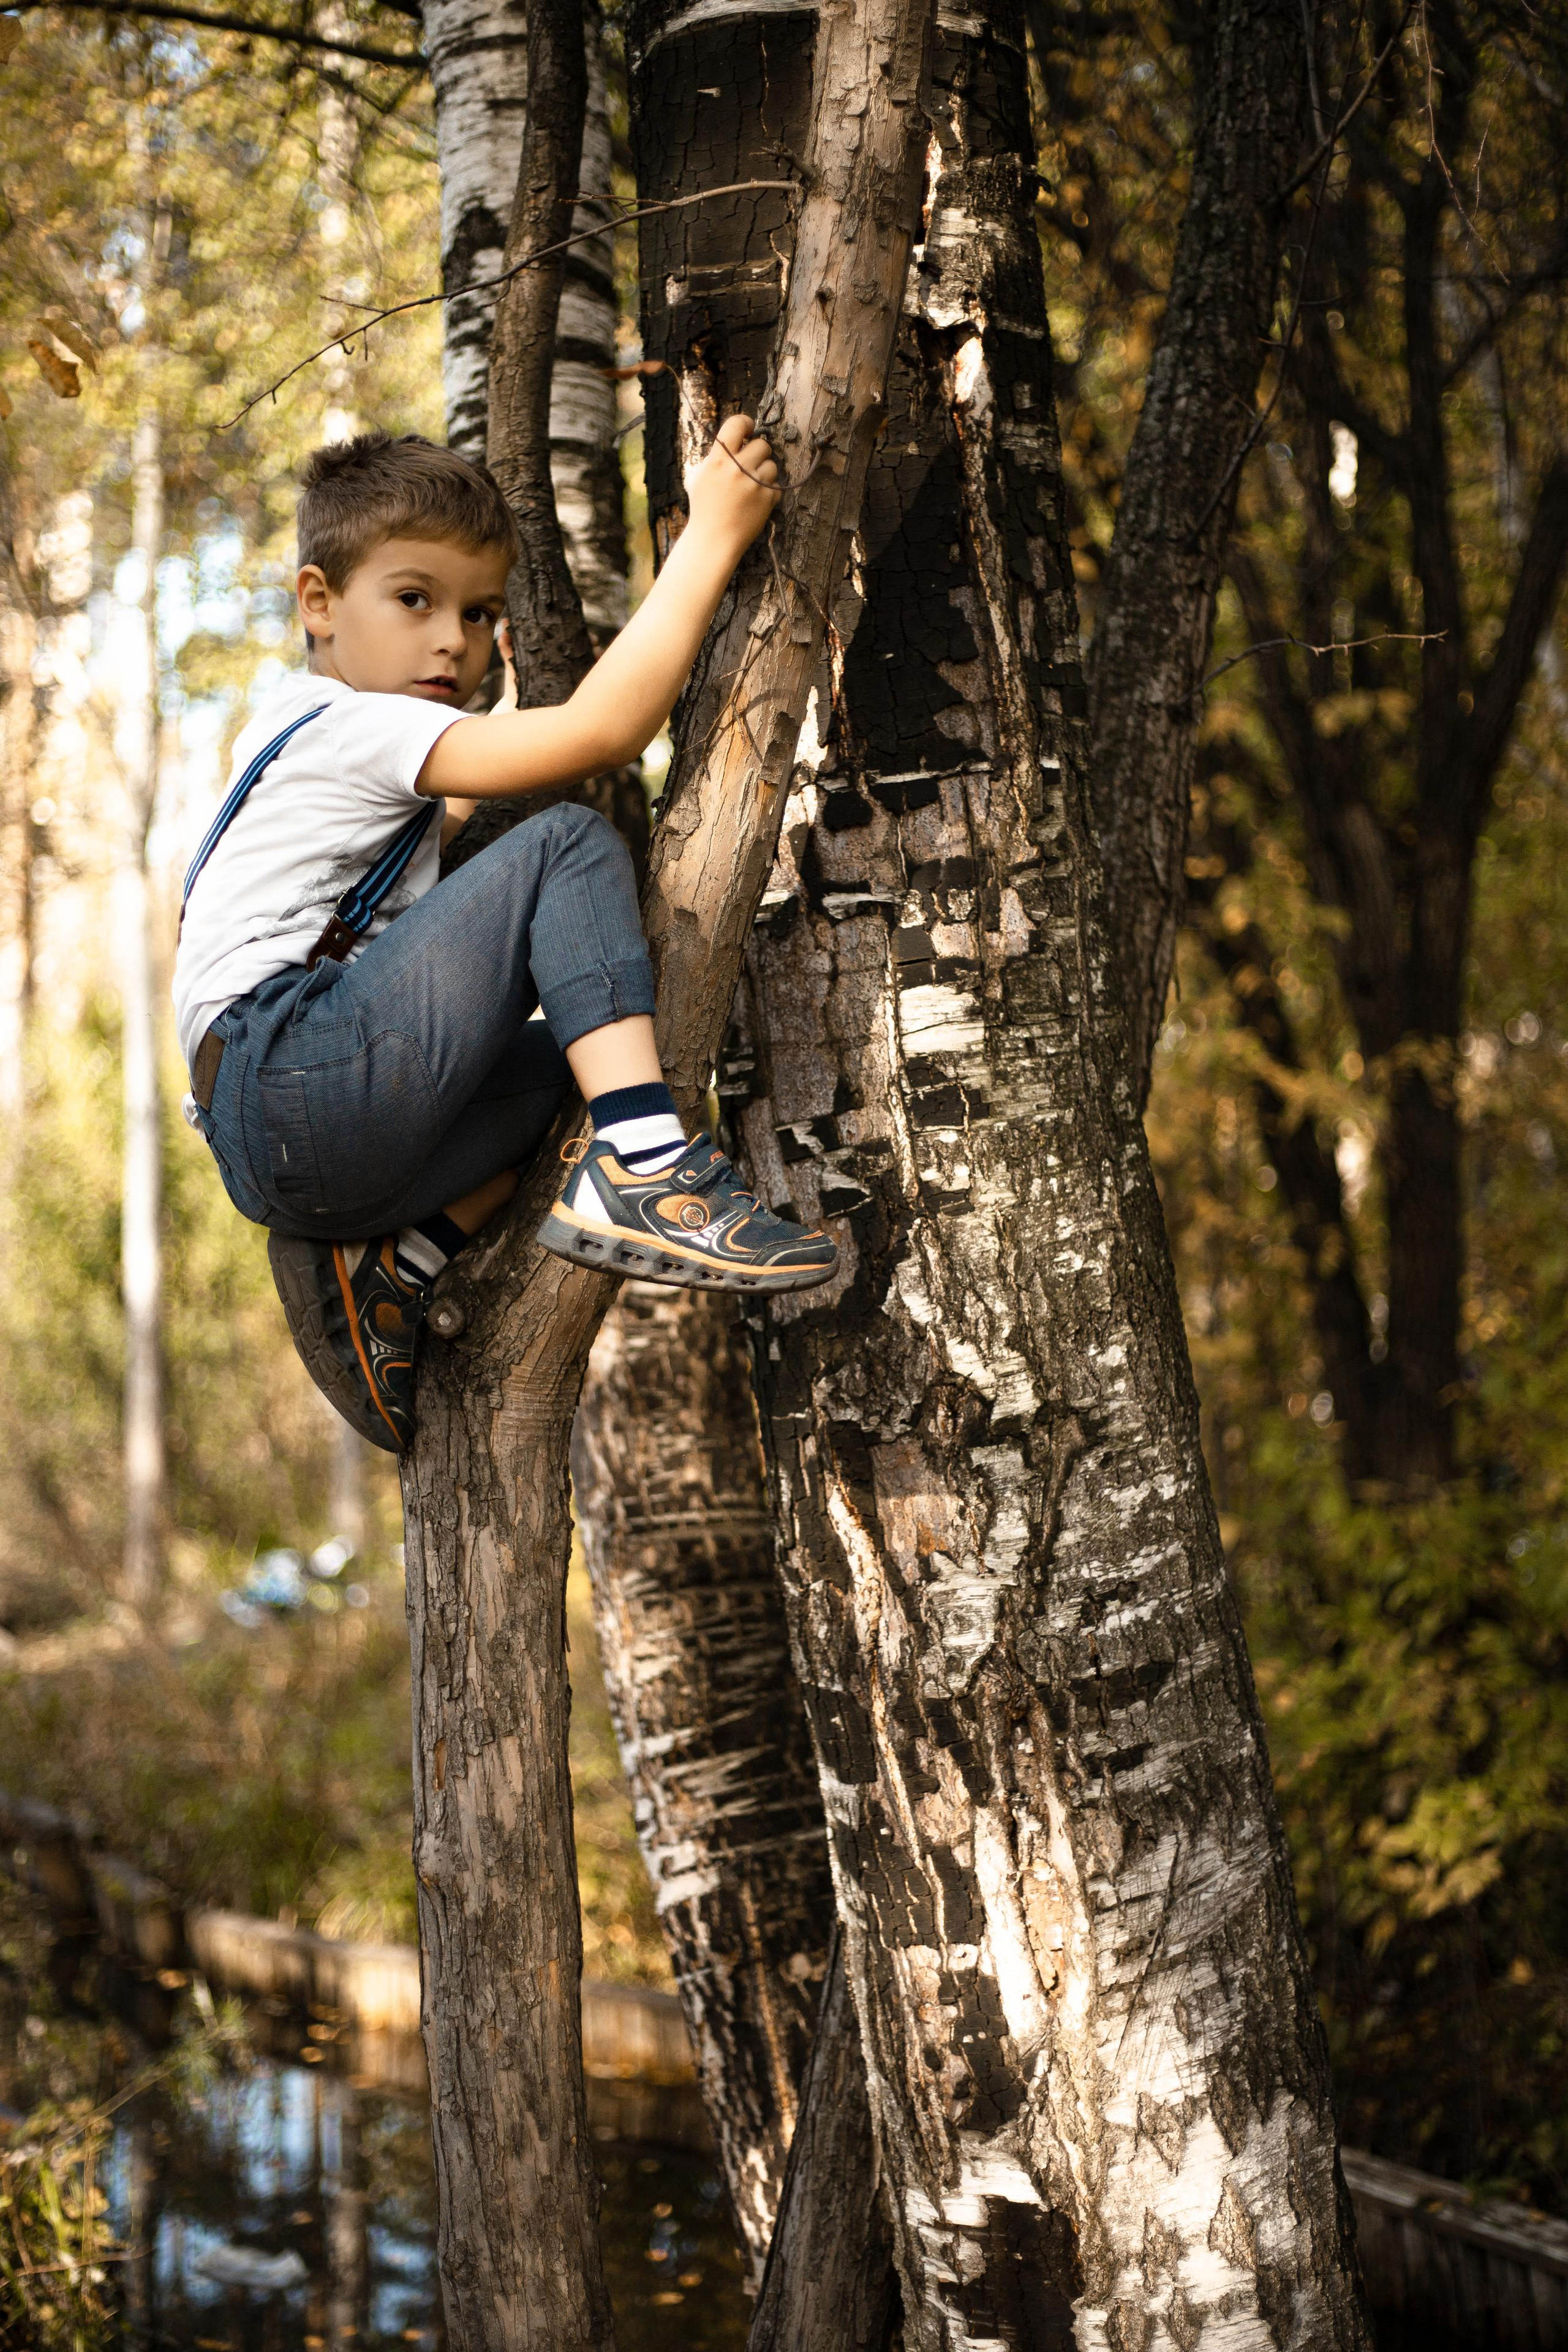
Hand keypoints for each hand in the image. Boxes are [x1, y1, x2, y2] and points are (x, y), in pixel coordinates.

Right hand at [685, 412, 780, 556]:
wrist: (713, 540)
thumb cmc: (704, 508)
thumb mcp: (698, 476)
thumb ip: (714, 456)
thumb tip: (734, 439)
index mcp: (718, 459)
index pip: (737, 424)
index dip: (746, 423)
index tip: (748, 430)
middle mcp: (737, 468)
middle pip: (762, 444)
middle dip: (757, 454)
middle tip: (749, 466)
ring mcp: (754, 483)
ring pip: (772, 465)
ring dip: (764, 473)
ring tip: (751, 488)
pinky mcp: (767, 498)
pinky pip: (777, 485)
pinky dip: (769, 492)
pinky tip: (755, 502)